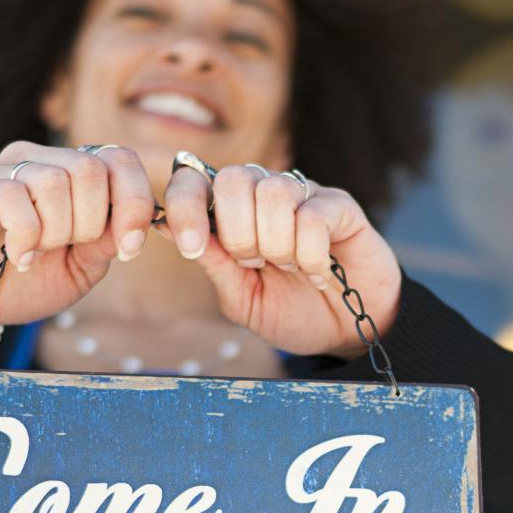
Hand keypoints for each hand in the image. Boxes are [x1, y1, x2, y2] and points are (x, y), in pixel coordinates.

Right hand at [0, 141, 154, 339]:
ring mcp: (4, 172)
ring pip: (55, 181)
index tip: (128, 248)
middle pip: (91, 169)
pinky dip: (26, 237)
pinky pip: (14, 198)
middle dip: (92, 223)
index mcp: (73, 176)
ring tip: (39, 253)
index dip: (134, 202)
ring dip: (57, 232)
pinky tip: (18, 257)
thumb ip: (108, 241)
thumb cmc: (30, 281)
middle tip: (67, 249)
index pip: (120, 159)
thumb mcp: (84, 267)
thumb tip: (133, 223)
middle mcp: (39, 162)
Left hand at [154, 164, 401, 358]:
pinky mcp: (340, 207)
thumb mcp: (243, 299)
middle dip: (239, 234)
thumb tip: (164, 227)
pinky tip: (319, 272)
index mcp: (234, 214)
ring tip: (291, 267)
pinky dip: (310, 253)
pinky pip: (312, 214)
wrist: (349, 334)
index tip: (191, 247)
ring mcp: (304, 197)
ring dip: (277, 244)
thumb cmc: (295, 314)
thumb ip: (213, 264)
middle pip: (234, 179)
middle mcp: (265, 196)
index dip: (185, 205)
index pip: (195, 179)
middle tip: (256, 264)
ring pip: (273, 192)